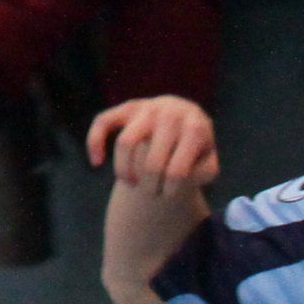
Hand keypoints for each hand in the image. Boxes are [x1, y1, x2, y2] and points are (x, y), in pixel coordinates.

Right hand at [87, 95, 219, 195]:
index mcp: (195, 128)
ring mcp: (147, 108)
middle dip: (149, 188)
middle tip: (152, 193)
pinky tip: (97, 162)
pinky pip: (103, 122)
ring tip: (130, 183)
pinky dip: (94, 143)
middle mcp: (171, 113)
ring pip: (125, 144)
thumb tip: (181, 174)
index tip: (169, 195)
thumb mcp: (208, 163)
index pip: (176, 173)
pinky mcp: (128, 107)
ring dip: (124, 172)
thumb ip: (203, 174)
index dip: (170, 192)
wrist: (186, 118)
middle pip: (150, 165)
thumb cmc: (196, 149)